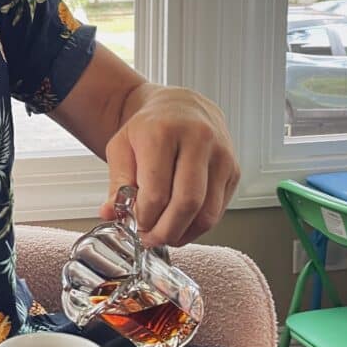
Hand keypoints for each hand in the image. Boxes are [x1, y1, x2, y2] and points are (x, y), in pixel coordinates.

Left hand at [99, 86, 239, 247]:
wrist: (182, 106)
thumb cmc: (150, 127)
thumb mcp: (122, 147)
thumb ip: (117, 183)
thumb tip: (111, 213)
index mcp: (164, 132)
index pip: (156, 192)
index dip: (144, 218)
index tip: (136, 225)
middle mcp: (198, 140)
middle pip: (187, 204)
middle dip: (166, 231)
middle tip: (151, 239)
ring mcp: (221, 155)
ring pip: (207, 212)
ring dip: (184, 233)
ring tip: (165, 233)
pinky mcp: (234, 170)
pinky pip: (219, 210)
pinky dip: (199, 226)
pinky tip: (182, 224)